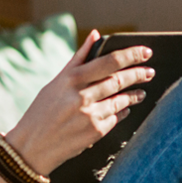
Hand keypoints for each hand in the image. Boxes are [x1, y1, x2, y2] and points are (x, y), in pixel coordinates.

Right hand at [2, 31, 153, 176]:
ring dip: (135, 95)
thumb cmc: (41, 111)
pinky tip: (126, 108)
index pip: (109, 62)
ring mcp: (90, 115)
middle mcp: (81, 96)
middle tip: (150, 72)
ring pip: (121, 100)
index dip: (131, 55)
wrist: (31, 147)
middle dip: (139, 74)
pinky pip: (116, 118)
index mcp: (71, 79)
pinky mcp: (95, 132)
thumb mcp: (55, 82)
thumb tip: (96, 35)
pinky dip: (123, 111)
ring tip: (141, 92)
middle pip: (119, 80)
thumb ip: (78, 59)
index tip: (145, 52)